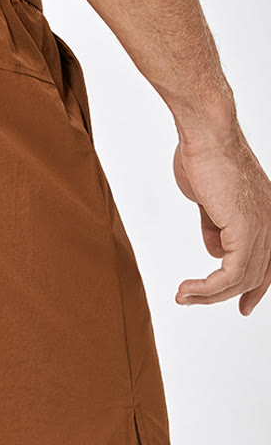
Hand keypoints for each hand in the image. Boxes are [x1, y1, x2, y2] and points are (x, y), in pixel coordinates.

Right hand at [172, 124, 270, 314]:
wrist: (207, 137)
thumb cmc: (205, 159)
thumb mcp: (209, 201)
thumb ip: (214, 226)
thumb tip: (214, 249)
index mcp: (267, 217)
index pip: (269, 264)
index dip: (255, 289)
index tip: (243, 307)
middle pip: (257, 276)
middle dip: (223, 296)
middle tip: (191, 300)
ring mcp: (264, 227)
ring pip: (242, 279)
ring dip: (208, 294)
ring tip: (182, 296)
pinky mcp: (246, 229)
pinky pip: (231, 272)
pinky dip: (208, 286)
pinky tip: (188, 288)